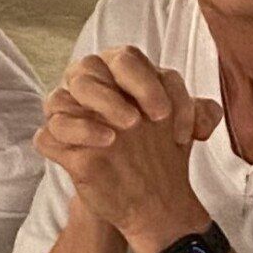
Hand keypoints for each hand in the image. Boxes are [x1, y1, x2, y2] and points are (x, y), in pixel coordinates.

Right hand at [38, 46, 221, 252]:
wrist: (148, 193)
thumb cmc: (161, 147)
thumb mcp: (187, 128)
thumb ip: (202, 114)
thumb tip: (206, 119)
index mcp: (121, 72)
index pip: (126, 59)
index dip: (146, 84)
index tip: (164, 117)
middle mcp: (91, 87)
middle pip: (88, 68)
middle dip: (114, 94)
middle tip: (139, 123)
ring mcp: (72, 116)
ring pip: (59, 97)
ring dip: (91, 112)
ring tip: (116, 136)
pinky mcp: (60, 145)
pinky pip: (47, 134)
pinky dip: (71, 135)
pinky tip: (101, 145)